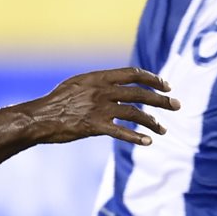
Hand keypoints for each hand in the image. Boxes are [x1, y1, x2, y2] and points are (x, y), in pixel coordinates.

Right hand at [28, 66, 179, 145]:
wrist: (39, 118)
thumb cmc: (56, 101)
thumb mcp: (76, 83)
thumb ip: (97, 83)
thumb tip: (114, 83)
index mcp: (98, 77)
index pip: (132, 74)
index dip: (152, 78)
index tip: (166, 86)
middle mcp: (101, 90)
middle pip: (139, 93)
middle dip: (161, 100)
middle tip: (177, 106)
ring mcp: (98, 108)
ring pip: (134, 113)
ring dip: (152, 122)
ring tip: (164, 130)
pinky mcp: (94, 126)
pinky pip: (121, 132)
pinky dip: (136, 137)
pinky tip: (147, 142)